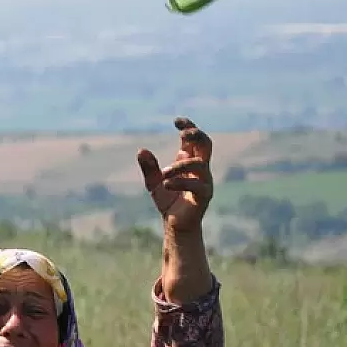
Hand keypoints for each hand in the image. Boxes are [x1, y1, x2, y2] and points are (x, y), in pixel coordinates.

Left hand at [137, 118, 213, 233]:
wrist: (176, 225)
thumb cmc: (168, 201)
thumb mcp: (154, 183)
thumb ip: (149, 167)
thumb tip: (141, 150)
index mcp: (189, 161)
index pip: (193, 139)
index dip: (188, 126)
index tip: (176, 121)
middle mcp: (200, 169)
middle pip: (205, 144)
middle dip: (196, 135)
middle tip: (183, 133)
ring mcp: (205, 181)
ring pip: (199, 164)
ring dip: (180, 166)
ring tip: (163, 174)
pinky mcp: (205, 195)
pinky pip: (196, 185)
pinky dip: (180, 182)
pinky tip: (166, 184)